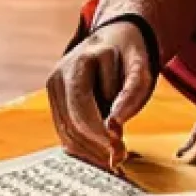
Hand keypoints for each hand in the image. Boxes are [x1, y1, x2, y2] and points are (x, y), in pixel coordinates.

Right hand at [46, 21, 154, 170]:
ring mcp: (54, 86)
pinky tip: (100, 149)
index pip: (81, 108)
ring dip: (89, 149)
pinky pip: (64, 129)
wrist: (116, 36)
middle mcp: (61, 73)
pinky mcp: (55, 99)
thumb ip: (131, 93)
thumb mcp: (142, 68)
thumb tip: (114, 124)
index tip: (119, 152)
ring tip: (113, 156)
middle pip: (71, 123)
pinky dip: (83, 144)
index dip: (98, 134)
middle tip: (118, 159)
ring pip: (65, 131)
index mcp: (82, 60)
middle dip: (95, 146)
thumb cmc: (131, 55)